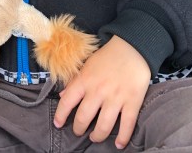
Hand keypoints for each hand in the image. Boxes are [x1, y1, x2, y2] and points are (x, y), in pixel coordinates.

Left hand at [53, 35, 150, 149]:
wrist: (132, 48)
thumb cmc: (107, 57)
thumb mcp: (86, 65)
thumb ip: (74, 82)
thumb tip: (62, 96)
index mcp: (85, 81)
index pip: (67, 102)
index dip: (60, 116)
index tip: (58, 124)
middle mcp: (98, 91)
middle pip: (84, 118)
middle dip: (79, 129)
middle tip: (79, 131)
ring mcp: (116, 98)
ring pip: (103, 126)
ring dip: (97, 136)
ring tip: (94, 137)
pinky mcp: (132, 102)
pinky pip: (127, 125)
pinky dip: (123, 137)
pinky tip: (119, 144)